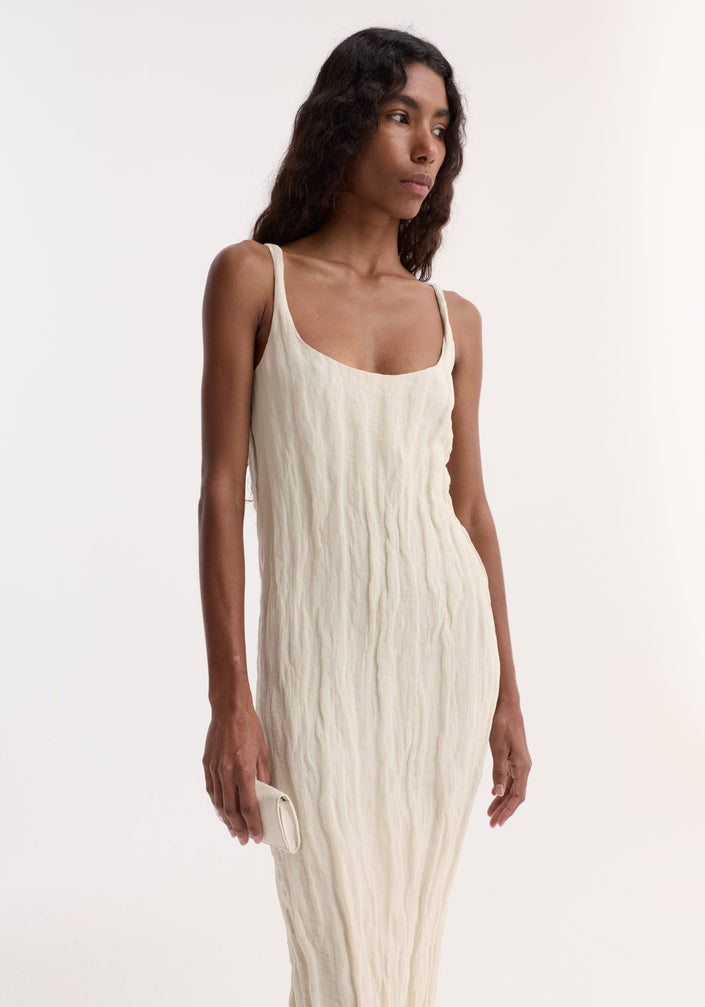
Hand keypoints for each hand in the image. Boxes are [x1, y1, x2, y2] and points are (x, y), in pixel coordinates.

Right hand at [202, 703, 270, 843]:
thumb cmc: (249, 728)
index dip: (253, 824)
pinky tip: (222, 812)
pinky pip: (211, 791)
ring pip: (219, 803)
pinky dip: (217, 805)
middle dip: (239, 828)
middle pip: (231, 810)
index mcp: (243, 770)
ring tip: (233, 831)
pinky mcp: (207, 765)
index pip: (248, 807)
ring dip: (226, 820)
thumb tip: (265, 793)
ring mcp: (214, 770)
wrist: (228, 710)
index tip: (256, 837)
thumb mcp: (263, 752)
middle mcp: (226, 773)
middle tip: (244, 840)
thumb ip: (263, 775)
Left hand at [487, 697, 530, 827]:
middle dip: (504, 810)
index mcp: (523, 766)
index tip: (498, 823)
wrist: (508, 706)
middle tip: (492, 824)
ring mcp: (519, 762)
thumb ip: (498, 771)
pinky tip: (494, 795)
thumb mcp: (498, 748)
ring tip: (490, 814)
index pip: (518, 796)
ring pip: (512, 788)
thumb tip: (498, 793)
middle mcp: (524, 767)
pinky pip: (509, 778)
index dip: (508, 811)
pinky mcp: (514, 757)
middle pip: (516, 795)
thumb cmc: (502, 724)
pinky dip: (502, 788)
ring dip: (502, 801)